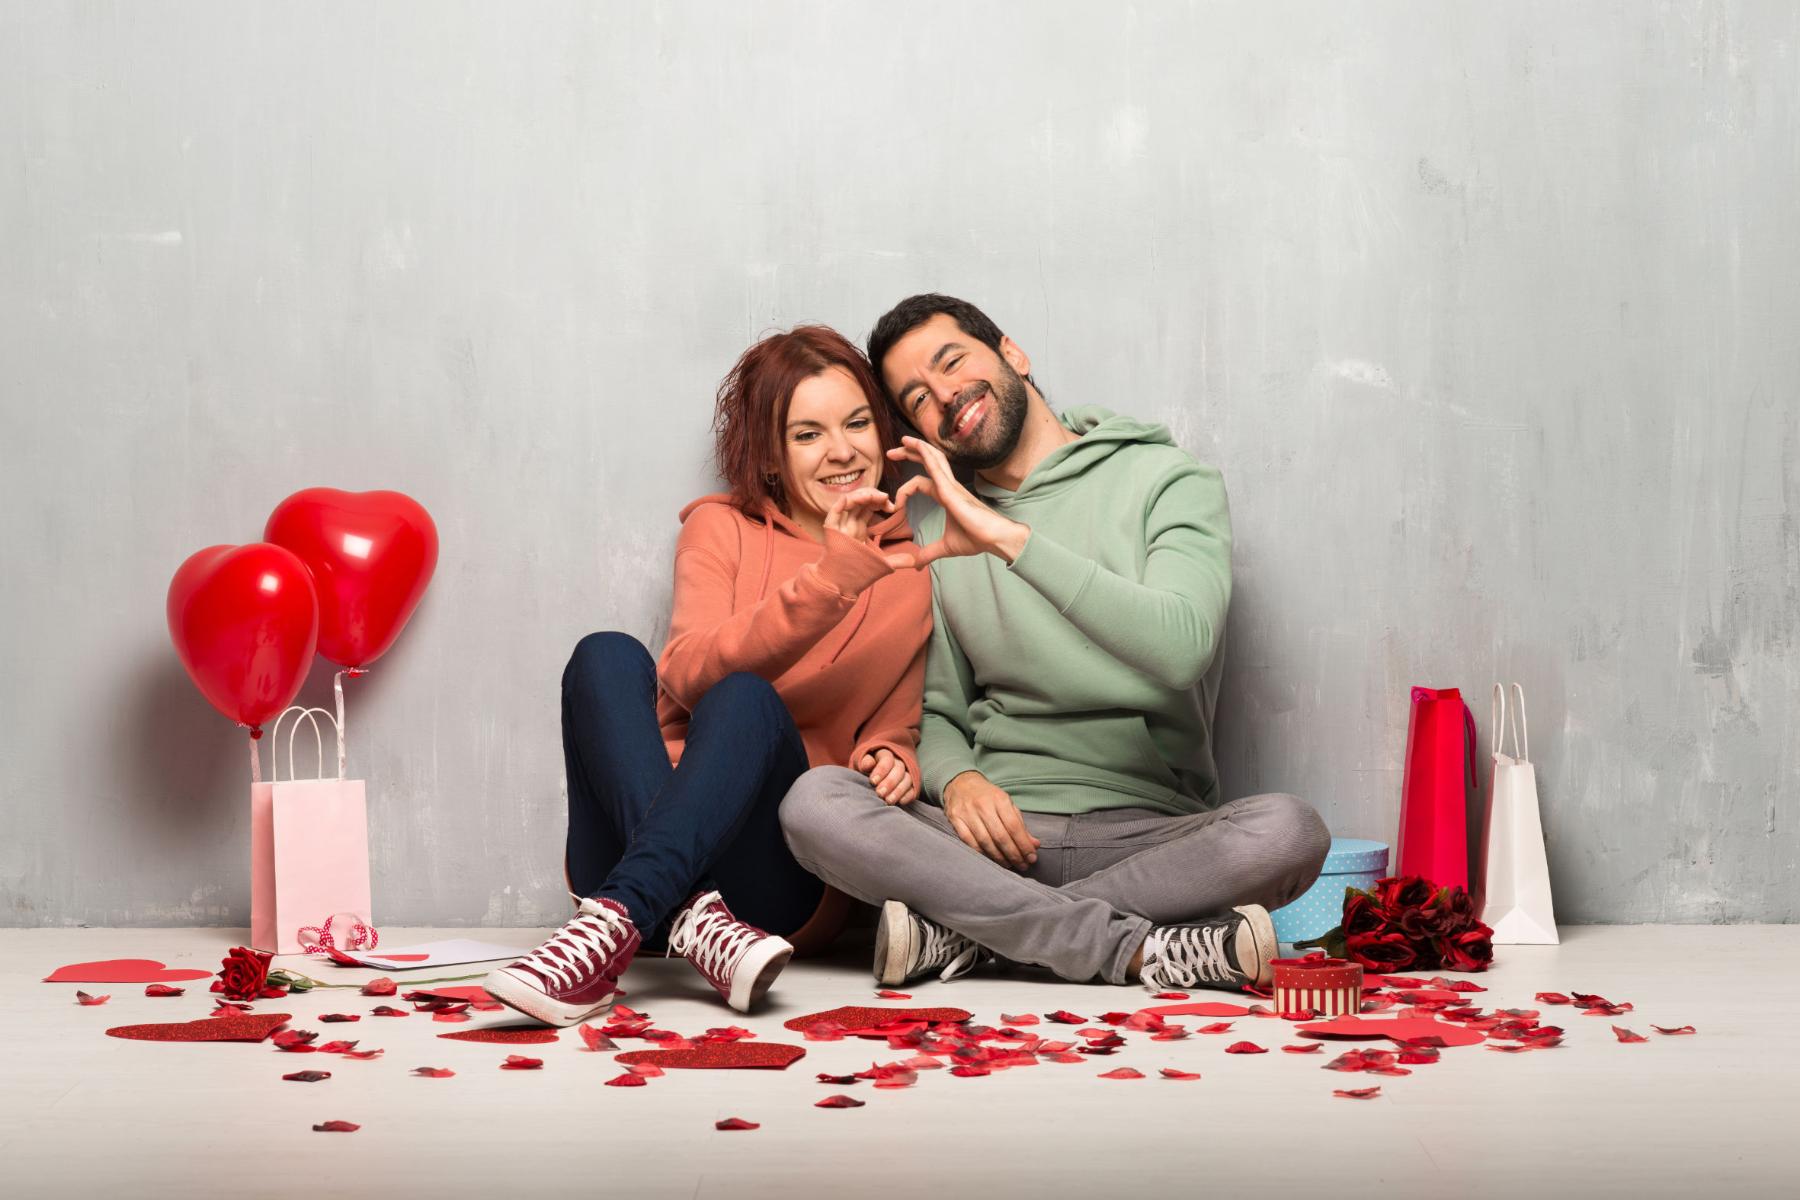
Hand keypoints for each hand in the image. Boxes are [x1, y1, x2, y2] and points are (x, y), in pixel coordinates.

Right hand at [824, 487, 917, 571]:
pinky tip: (856, 499)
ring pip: (848, 502)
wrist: (842, 585)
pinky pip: (834, 512)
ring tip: (875, 496)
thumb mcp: (882, 563)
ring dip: (861, 495)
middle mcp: (849, 524)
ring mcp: (840, 526)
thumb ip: (898, 560)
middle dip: (872, 495)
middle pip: (859, 501)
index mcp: (858, 528)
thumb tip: (916, 561)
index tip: (893, 507)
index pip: (868, 507)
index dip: (880, 502)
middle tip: (886, 498)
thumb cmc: (858, 573)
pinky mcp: (831, 530)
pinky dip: (843, 502)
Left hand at [859, 748, 916, 805]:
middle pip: (899, 770)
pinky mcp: (911, 786)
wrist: (874, 778)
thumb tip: (868, 764)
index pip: (887, 759)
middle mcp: (899, 763)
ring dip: (898, 791)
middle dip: (890, 782)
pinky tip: (900, 802)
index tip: (873, 781)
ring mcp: (907, 774)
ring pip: (907, 780)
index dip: (881, 770)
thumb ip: (865, 763)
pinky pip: (913, 790)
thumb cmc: (867, 771)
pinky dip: (908, 796)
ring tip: (888, 801)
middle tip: (880, 793)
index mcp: (885, 754)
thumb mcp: (863, 764)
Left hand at [889, 437, 1029, 564]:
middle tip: (891, 452)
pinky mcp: (951, 489)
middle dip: (909, 454)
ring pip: (933, 458)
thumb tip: (916, 565)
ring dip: (917, 448)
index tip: (894, 506)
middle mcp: (948, 486)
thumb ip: (929, 553)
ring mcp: (951, 485)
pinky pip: (936, 468)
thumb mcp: (945, 547)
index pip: (921, 482)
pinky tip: (916, 447)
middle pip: (927, 462)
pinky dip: (925, 455)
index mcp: (946, 495)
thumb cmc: (977, 538)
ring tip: (902, 441)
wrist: (994, 538)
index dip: (905, 490)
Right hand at [942, 770, 1039, 869]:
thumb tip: (1034, 845)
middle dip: (1014, 854)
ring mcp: (967, 813)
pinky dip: (981, 854)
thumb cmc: (988, 796)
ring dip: (999, 858)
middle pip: (1000, 837)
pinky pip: (969, 842)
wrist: (960, 783)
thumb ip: (1020, 824)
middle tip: (1022, 865)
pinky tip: (991, 860)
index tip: (1032, 858)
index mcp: (999, 799)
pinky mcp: (955, 820)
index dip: (1024, 845)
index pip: (1014, 826)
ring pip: (985, 842)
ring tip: (1009, 865)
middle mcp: (983, 805)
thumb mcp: (1006, 804)